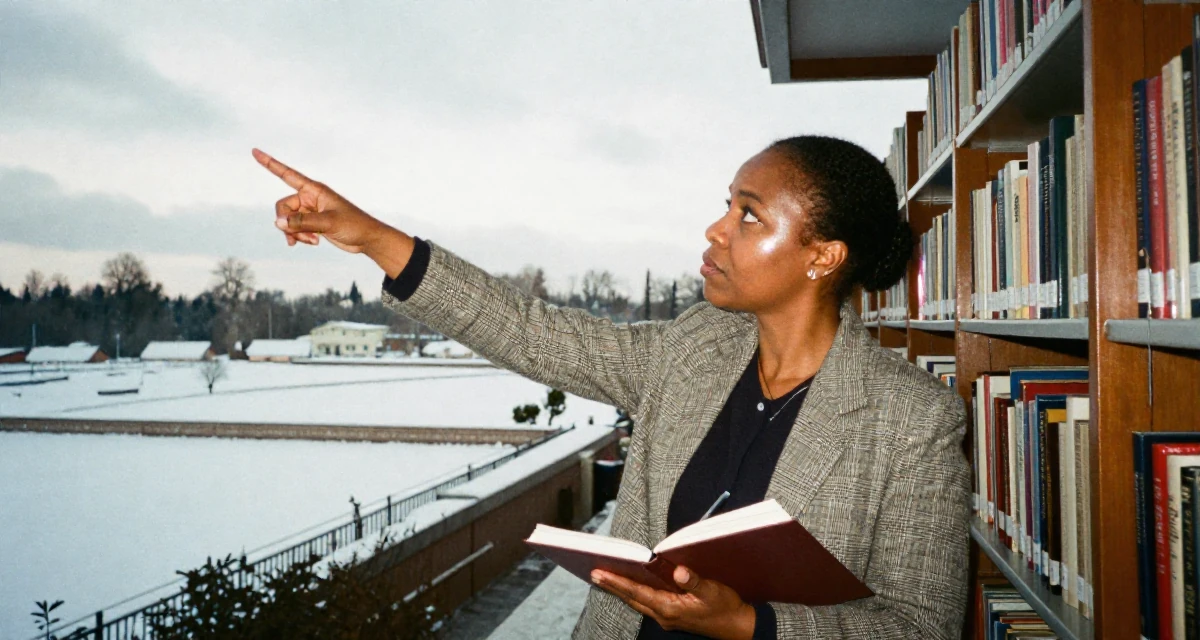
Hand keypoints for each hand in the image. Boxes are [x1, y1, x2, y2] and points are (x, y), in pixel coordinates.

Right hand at [252, 148, 392, 253]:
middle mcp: (309, 198)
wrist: (366, 239)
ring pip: (287, 221)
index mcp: (314, 189)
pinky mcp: (311, 223)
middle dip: (287, 223)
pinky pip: (295, 229)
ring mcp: (309, 211)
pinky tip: (312, 243)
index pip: (287, 174)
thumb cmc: (353, 225)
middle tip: (298, 237)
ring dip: (295, 233)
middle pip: (282, 207)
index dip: (270, 163)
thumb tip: (278, 222)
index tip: (254, 151)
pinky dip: (299, 237)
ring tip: (312, 241)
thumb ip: (302, 222)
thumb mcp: (327, 223)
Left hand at [590, 566, 756, 639]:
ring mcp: (667, 617)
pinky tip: (631, 585)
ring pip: (638, 602)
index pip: (637, 593)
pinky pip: (647, 603)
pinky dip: (635, 593)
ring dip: (622, 590)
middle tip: (594, 573)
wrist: (738, 627)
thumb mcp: (712, 592)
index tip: (599, 573)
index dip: (617, 582)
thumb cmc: (726, 608)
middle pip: (632, 598)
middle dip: (612, 585)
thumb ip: (694, 581)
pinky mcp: (672, 616)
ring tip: (606, 577)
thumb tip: (678, 571)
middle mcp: (664, 615)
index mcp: (670, 609)